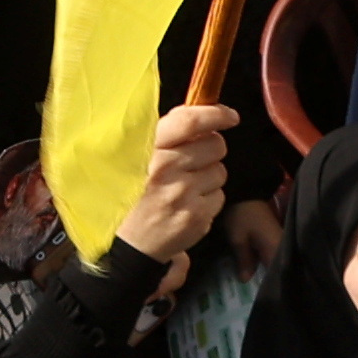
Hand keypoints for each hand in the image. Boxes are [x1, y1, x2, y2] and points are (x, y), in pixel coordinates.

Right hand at [114, 99, 237, 264]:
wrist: (129, 242)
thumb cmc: (133, 194)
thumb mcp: (136, 157)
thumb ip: (166, 134)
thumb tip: (201, 114)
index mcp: (149, 149)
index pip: (189, 122)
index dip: (215, 114)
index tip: (229, 116)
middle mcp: (166, 169)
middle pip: (215, 145)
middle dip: (212, 149)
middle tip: (196, 158)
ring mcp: (183, 195)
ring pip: (220, 171)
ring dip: (210, 175)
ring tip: (187, 185)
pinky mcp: (197, 217)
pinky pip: (219, 196)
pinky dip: (209, 199)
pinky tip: (189, 204)